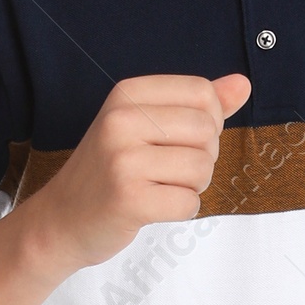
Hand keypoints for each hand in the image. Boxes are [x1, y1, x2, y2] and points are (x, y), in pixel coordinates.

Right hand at [24, 71, 252, 275]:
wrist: (61, 219)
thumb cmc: (110, 170)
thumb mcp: (147, 125)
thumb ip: (198, 105)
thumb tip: (243, 85)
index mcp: (128, 93)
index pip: (203, 94)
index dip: (207, 123)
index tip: (178, 140)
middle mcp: (121, 120)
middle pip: (207, 132)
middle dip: (202, 158)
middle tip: (167, 171)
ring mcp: (122, 160)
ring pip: (201, 169)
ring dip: (192, 187)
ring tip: (159, 187)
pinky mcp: (128, 199)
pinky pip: (188, 203)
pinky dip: (180, 211)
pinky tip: (153, 207)